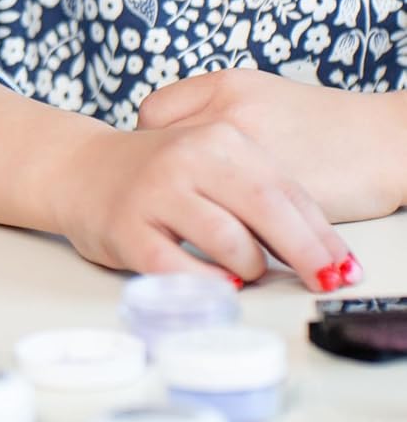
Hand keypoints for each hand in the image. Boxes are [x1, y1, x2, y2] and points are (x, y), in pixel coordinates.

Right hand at [53, 117, 355, 292]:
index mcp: (217, 136)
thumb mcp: (214, 162)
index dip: (320, 235)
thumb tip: (323, 251)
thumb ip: (262, 193)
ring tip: (242, 269)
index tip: (343, 267)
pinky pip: (184, 272)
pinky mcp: (129, 230)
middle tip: (322, 282)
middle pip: (266, 212)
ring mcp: (156, 192)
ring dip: (249, 269)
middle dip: (304, 255)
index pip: (286, 190)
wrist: (78, 167)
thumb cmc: (159, 173)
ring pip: (231, 245)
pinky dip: (208, 285)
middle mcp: (187, 157)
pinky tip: (213, 282)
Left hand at [139, 69, 406, 223]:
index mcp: (224, 87)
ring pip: (191, 185)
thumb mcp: (263, 96)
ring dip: (189, 203)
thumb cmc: (327, 124)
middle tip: (174, 193)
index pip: (153, 114)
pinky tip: (234, 234)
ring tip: (199, 215)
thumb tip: (181, 139)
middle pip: (161, 149)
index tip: (162, 158)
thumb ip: (220, 112)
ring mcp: (246, 156)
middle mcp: (227, 115)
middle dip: (164, 174)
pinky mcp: (268, 196)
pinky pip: (228, 216)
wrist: (385, 141)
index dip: (153, 138)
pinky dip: (225, 226)